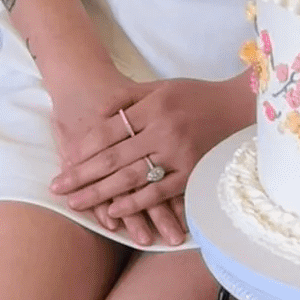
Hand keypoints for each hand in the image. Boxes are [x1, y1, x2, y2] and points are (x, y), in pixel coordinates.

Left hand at [50, 73, 252, 226]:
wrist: (241, 109)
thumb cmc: (197, 96)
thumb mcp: (162, 86)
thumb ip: (130, 96)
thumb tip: (98, 110)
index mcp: (154, 105)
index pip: (109, 130)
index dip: (85, 148)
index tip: (65, 161)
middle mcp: (164, 129)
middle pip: (113, 157)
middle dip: (82, 175)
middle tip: (58, 188)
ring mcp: (179, 154)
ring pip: (130, 178)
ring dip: (100, 194)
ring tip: (76, 204)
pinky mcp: (192, 174)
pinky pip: (157, 193)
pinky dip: (134, 204)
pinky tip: (114, 213)